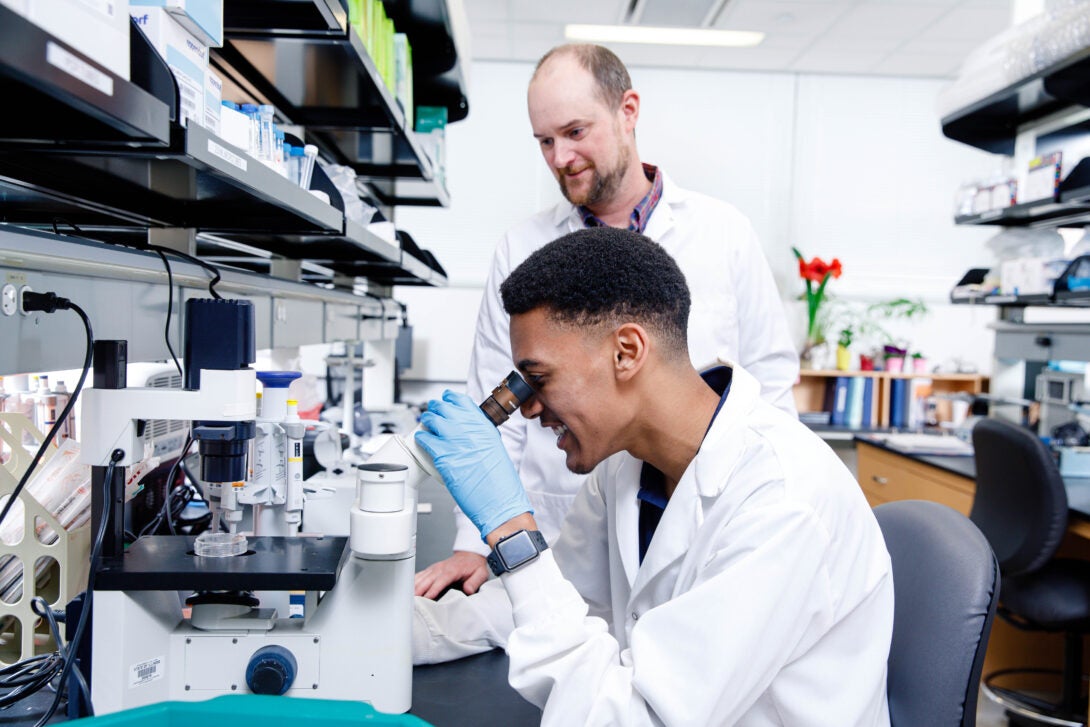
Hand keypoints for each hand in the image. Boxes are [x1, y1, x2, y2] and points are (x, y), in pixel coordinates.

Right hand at [414, 551, 489, 599]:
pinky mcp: (430, 570)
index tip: (426, 598)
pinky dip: (412, 583)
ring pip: (420, 578)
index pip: (440, 581)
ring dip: (413, 588)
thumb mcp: (480, 574)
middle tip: (411, 603)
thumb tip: (468, 590)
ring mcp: (434, 569)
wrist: (470, 555)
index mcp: (452, 570)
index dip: (432, 590)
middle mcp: (440, 569)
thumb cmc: (474, 566)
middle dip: (418, 591)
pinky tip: (407, 591)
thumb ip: (474, 582)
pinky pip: (419, 576)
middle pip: (426, 580)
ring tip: (406, 600)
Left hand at [415, 390, 532, 539]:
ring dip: (426, 420)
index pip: (462, 401)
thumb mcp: (495, 449)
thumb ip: (480, 436)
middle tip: (432, 411)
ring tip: (424, 423)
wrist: (500, 501)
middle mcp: (469, 429)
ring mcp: (454, 440)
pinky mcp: (443, 456)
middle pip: (444, 407)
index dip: (450, 399)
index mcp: (484, 426)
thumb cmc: (500, 482)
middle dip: (435, 408)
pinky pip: (425, 439)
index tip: (446, 399)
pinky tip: (421, 440)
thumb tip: (468, 432)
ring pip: (431, 420)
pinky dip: (421, 438)